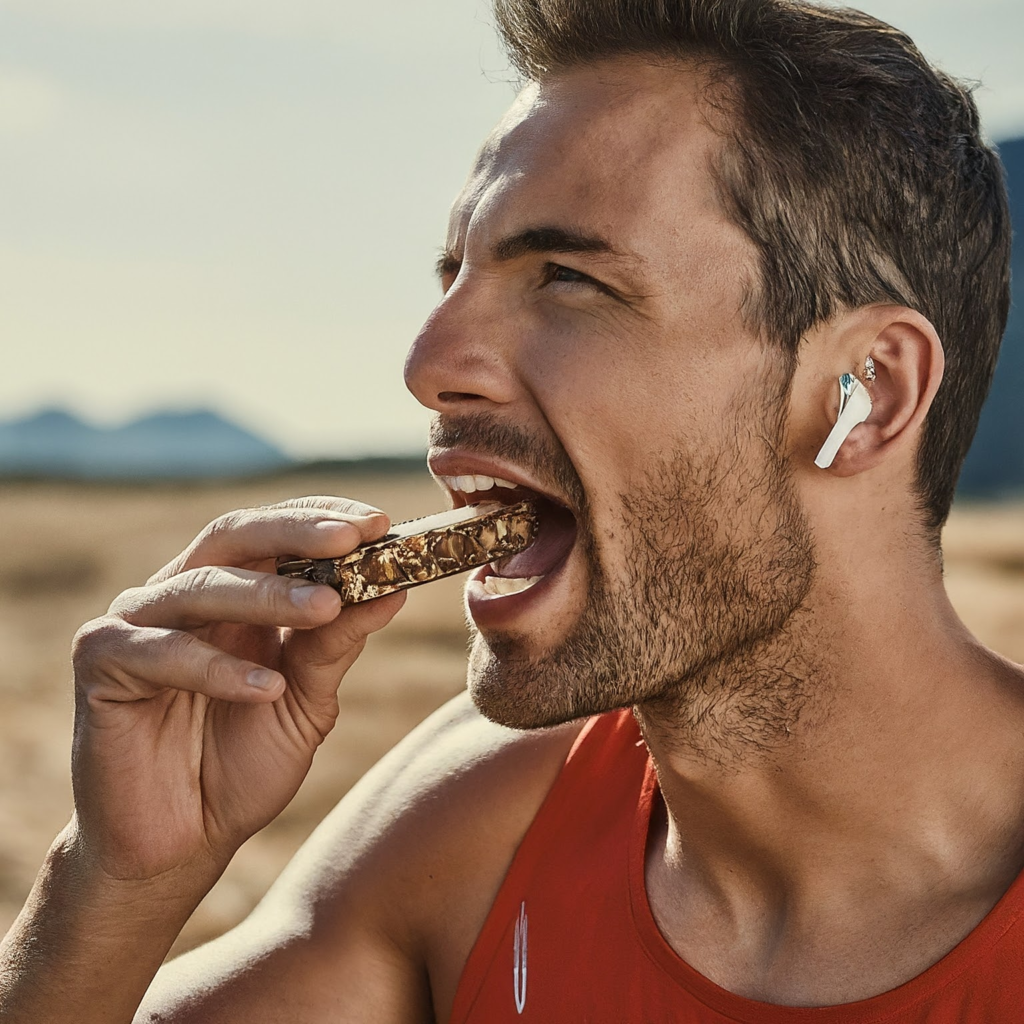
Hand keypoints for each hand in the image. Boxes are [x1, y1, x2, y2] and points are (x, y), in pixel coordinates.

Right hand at [68, 497, 405, 885]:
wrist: (178, 848)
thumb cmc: (241, 768)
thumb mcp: (306, 702)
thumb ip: (337, 645)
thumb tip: (394, 591)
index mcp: (232, 596)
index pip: (274, 534)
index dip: (323, 518)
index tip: (380, 522)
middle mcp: (182, 595)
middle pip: (235, 536)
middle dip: (297, 531)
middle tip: (354, 536)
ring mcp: (137, 623)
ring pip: (202, 586)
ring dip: (270, 595)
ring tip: (327, 607)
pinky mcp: (101, 663)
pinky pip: (162, 652)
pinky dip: (218, 668)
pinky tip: (267, 689)